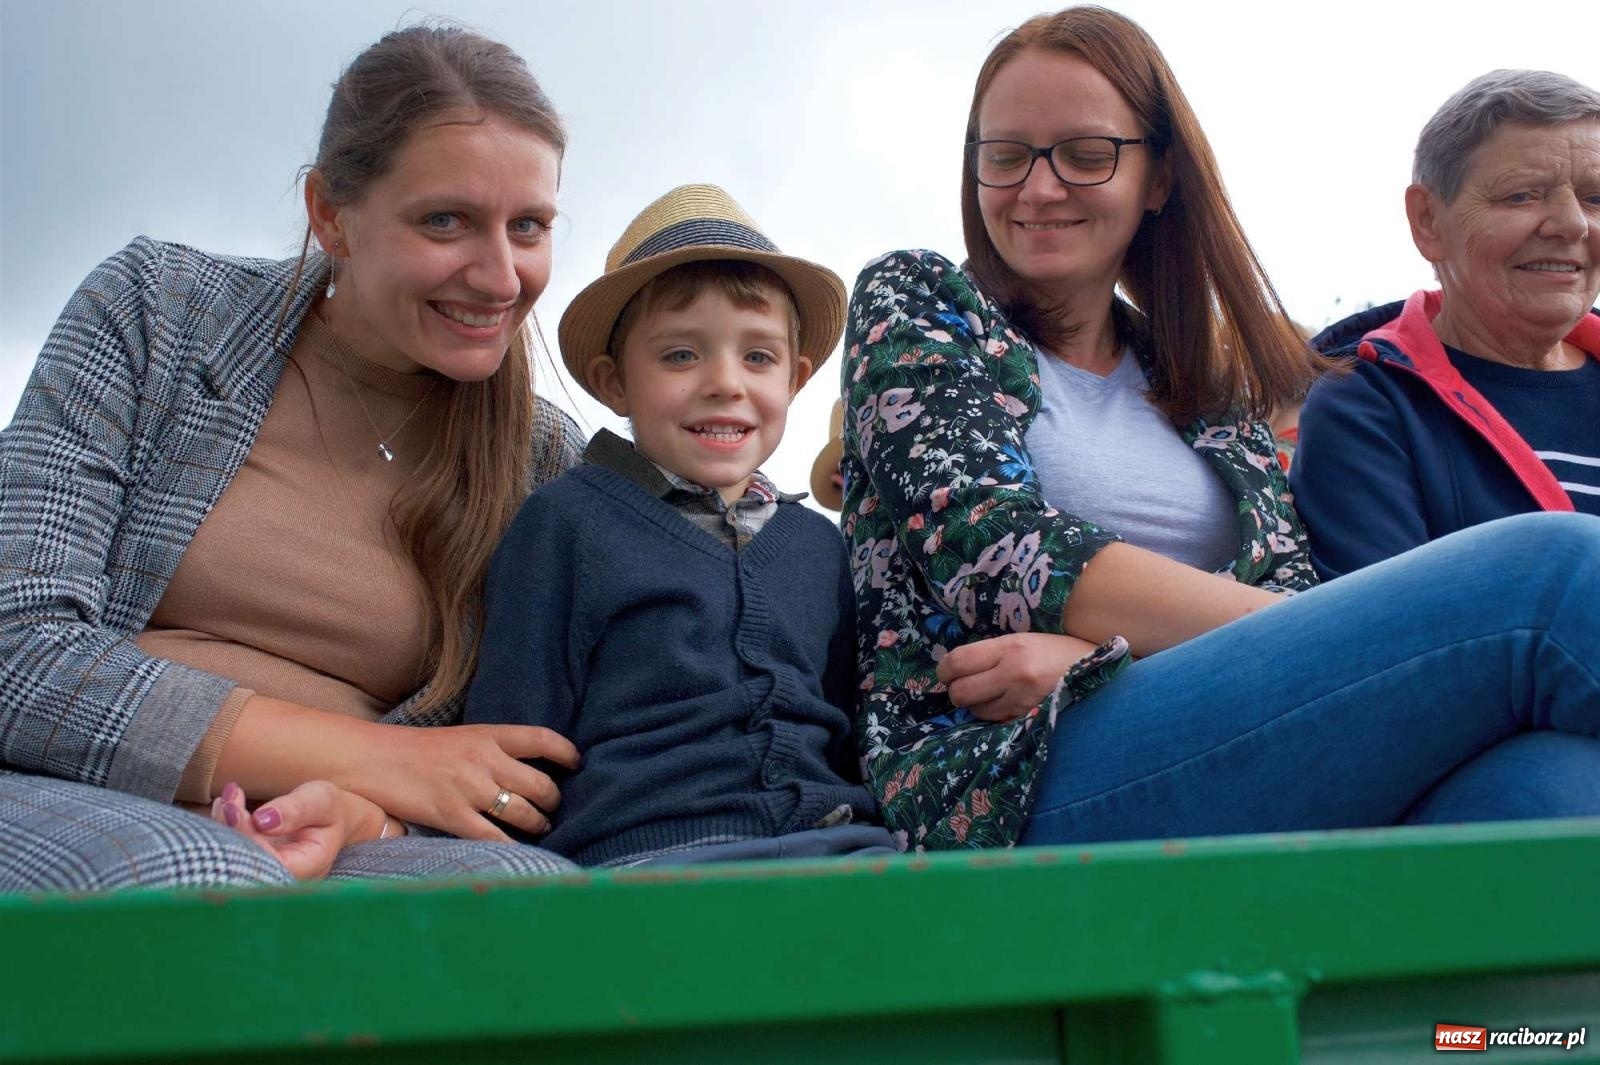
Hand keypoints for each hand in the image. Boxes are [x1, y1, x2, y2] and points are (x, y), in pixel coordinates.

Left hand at [212, 780, 386, 879]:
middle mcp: (288, 879)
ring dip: (224, 830)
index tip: (235, 807)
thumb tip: (264, 820)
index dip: (247, 838)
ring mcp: (271, 877)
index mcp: (310, 866)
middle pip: (248, 866)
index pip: (270, 862)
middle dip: (230, 832)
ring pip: (236, 862)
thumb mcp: (320, 800)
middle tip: (227, 800)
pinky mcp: (257, 869)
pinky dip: (226, 831)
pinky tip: (227, 807)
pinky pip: (234, 856)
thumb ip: (296, 809)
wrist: (331, 819)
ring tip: (227, 799)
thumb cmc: (329, 810)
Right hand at [366, 724, 580, 843]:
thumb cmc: (412, 750)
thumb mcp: (458, 738)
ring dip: (538, 825)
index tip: (576, 764)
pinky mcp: (453, 817)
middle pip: (540, 784)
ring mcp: (470, 790)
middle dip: (553, 800)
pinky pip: (494, 838)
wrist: (370, 759)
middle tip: (552, 808)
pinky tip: (518, 852)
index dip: (565, 752)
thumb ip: (489, 751)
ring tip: (539, 829)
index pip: (541, 739)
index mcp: (486, 736)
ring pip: (524, 813)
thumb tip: (519, 769)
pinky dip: (511, 848)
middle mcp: (484, 761)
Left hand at [936, 633, 1104, 722]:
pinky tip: (1005, 706)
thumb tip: (956, 667)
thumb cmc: (1058, 652)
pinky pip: (997, 722)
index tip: (945, 672)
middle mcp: (1014, 674)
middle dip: (956, 691)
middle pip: (961, 692)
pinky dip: (995, 717)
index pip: (958, 661)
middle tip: (963, 686)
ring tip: (989, 696)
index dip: (944, 670)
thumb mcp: (1025, 641)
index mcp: (1011, 648)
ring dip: (976, 706)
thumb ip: (993, 653)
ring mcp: (1023, 700)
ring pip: (977, 712)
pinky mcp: (1032, 719)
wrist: (1100, 672)